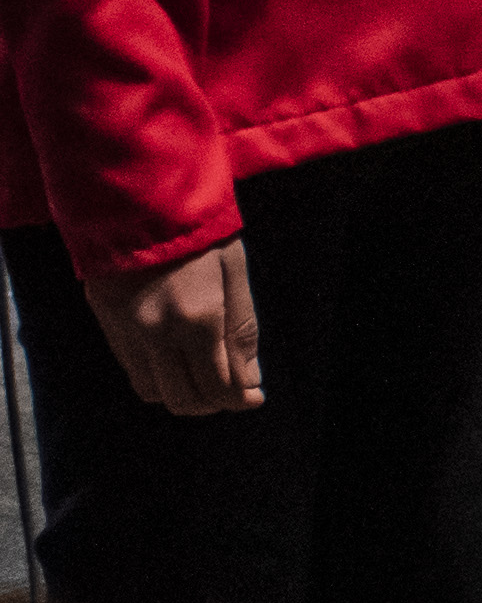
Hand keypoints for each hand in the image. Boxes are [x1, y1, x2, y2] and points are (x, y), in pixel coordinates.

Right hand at [82, 237, 259, 414]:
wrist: (135, 199)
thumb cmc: (194, 228)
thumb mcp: (234, 269)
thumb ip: (242, 326)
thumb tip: (250, 376)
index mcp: (196, 318)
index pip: (218, 384)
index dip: (239, 398)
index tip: (254, 398)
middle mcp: (156, 334)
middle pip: (183, 398)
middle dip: (213, 403)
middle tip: (234, 391)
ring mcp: (126, 332)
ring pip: (153, 392)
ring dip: (182, 395)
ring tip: (206, 379)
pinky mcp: (106, 324)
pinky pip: (132, 370)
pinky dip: (157, 378)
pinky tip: (177, 363)